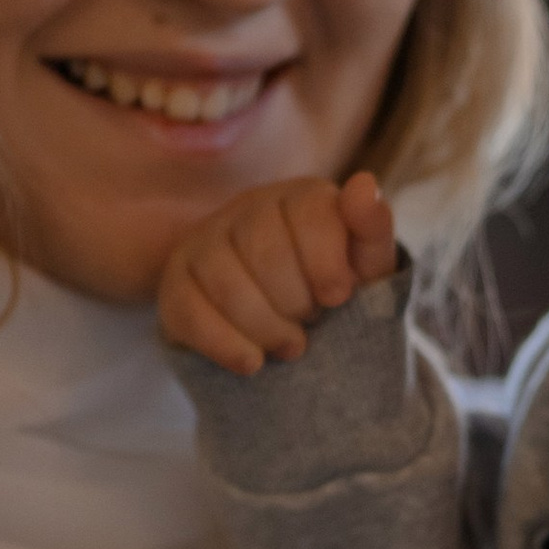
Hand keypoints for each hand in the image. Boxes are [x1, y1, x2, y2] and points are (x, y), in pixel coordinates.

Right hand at [155, 168, 396, 374]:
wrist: (289, 330)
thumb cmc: (332, 293)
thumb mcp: (367, 269)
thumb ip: (372, 230)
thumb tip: (364, 185)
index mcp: (299, 197)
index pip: (308, 212)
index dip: (325, 262)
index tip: (338, 297)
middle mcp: (247, 209)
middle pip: (263, 248)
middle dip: (296, 300)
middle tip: (311, 322)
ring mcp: (205, 242)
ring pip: (225, 281)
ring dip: (264, 327)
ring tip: (289, 345)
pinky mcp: (177, 282)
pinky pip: (190, 310)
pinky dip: (226, 344)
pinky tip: (252, 363)